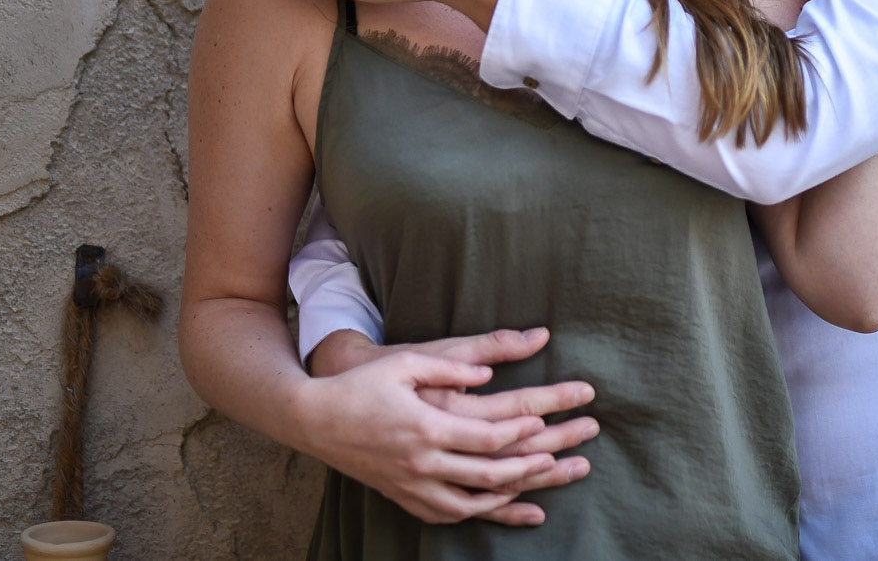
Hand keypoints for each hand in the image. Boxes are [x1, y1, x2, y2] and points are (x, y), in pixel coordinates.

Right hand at [292, 328, 596, 525]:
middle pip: (486, 475)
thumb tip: (489, 370)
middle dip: (530, 466)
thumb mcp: (406, 363)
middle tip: (563, 458)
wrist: (315, 419)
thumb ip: (450, 367)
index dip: (518, 430)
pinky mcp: (401, 495)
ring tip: (543, 487)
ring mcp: (410, 484)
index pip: (484, 436)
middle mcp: (420, 462)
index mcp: (425, 426)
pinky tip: (499, 506)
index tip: (545, 420)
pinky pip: (444, 514)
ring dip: (509, 496)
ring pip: (469, 503)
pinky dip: (476, 512)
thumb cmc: (363, 384)